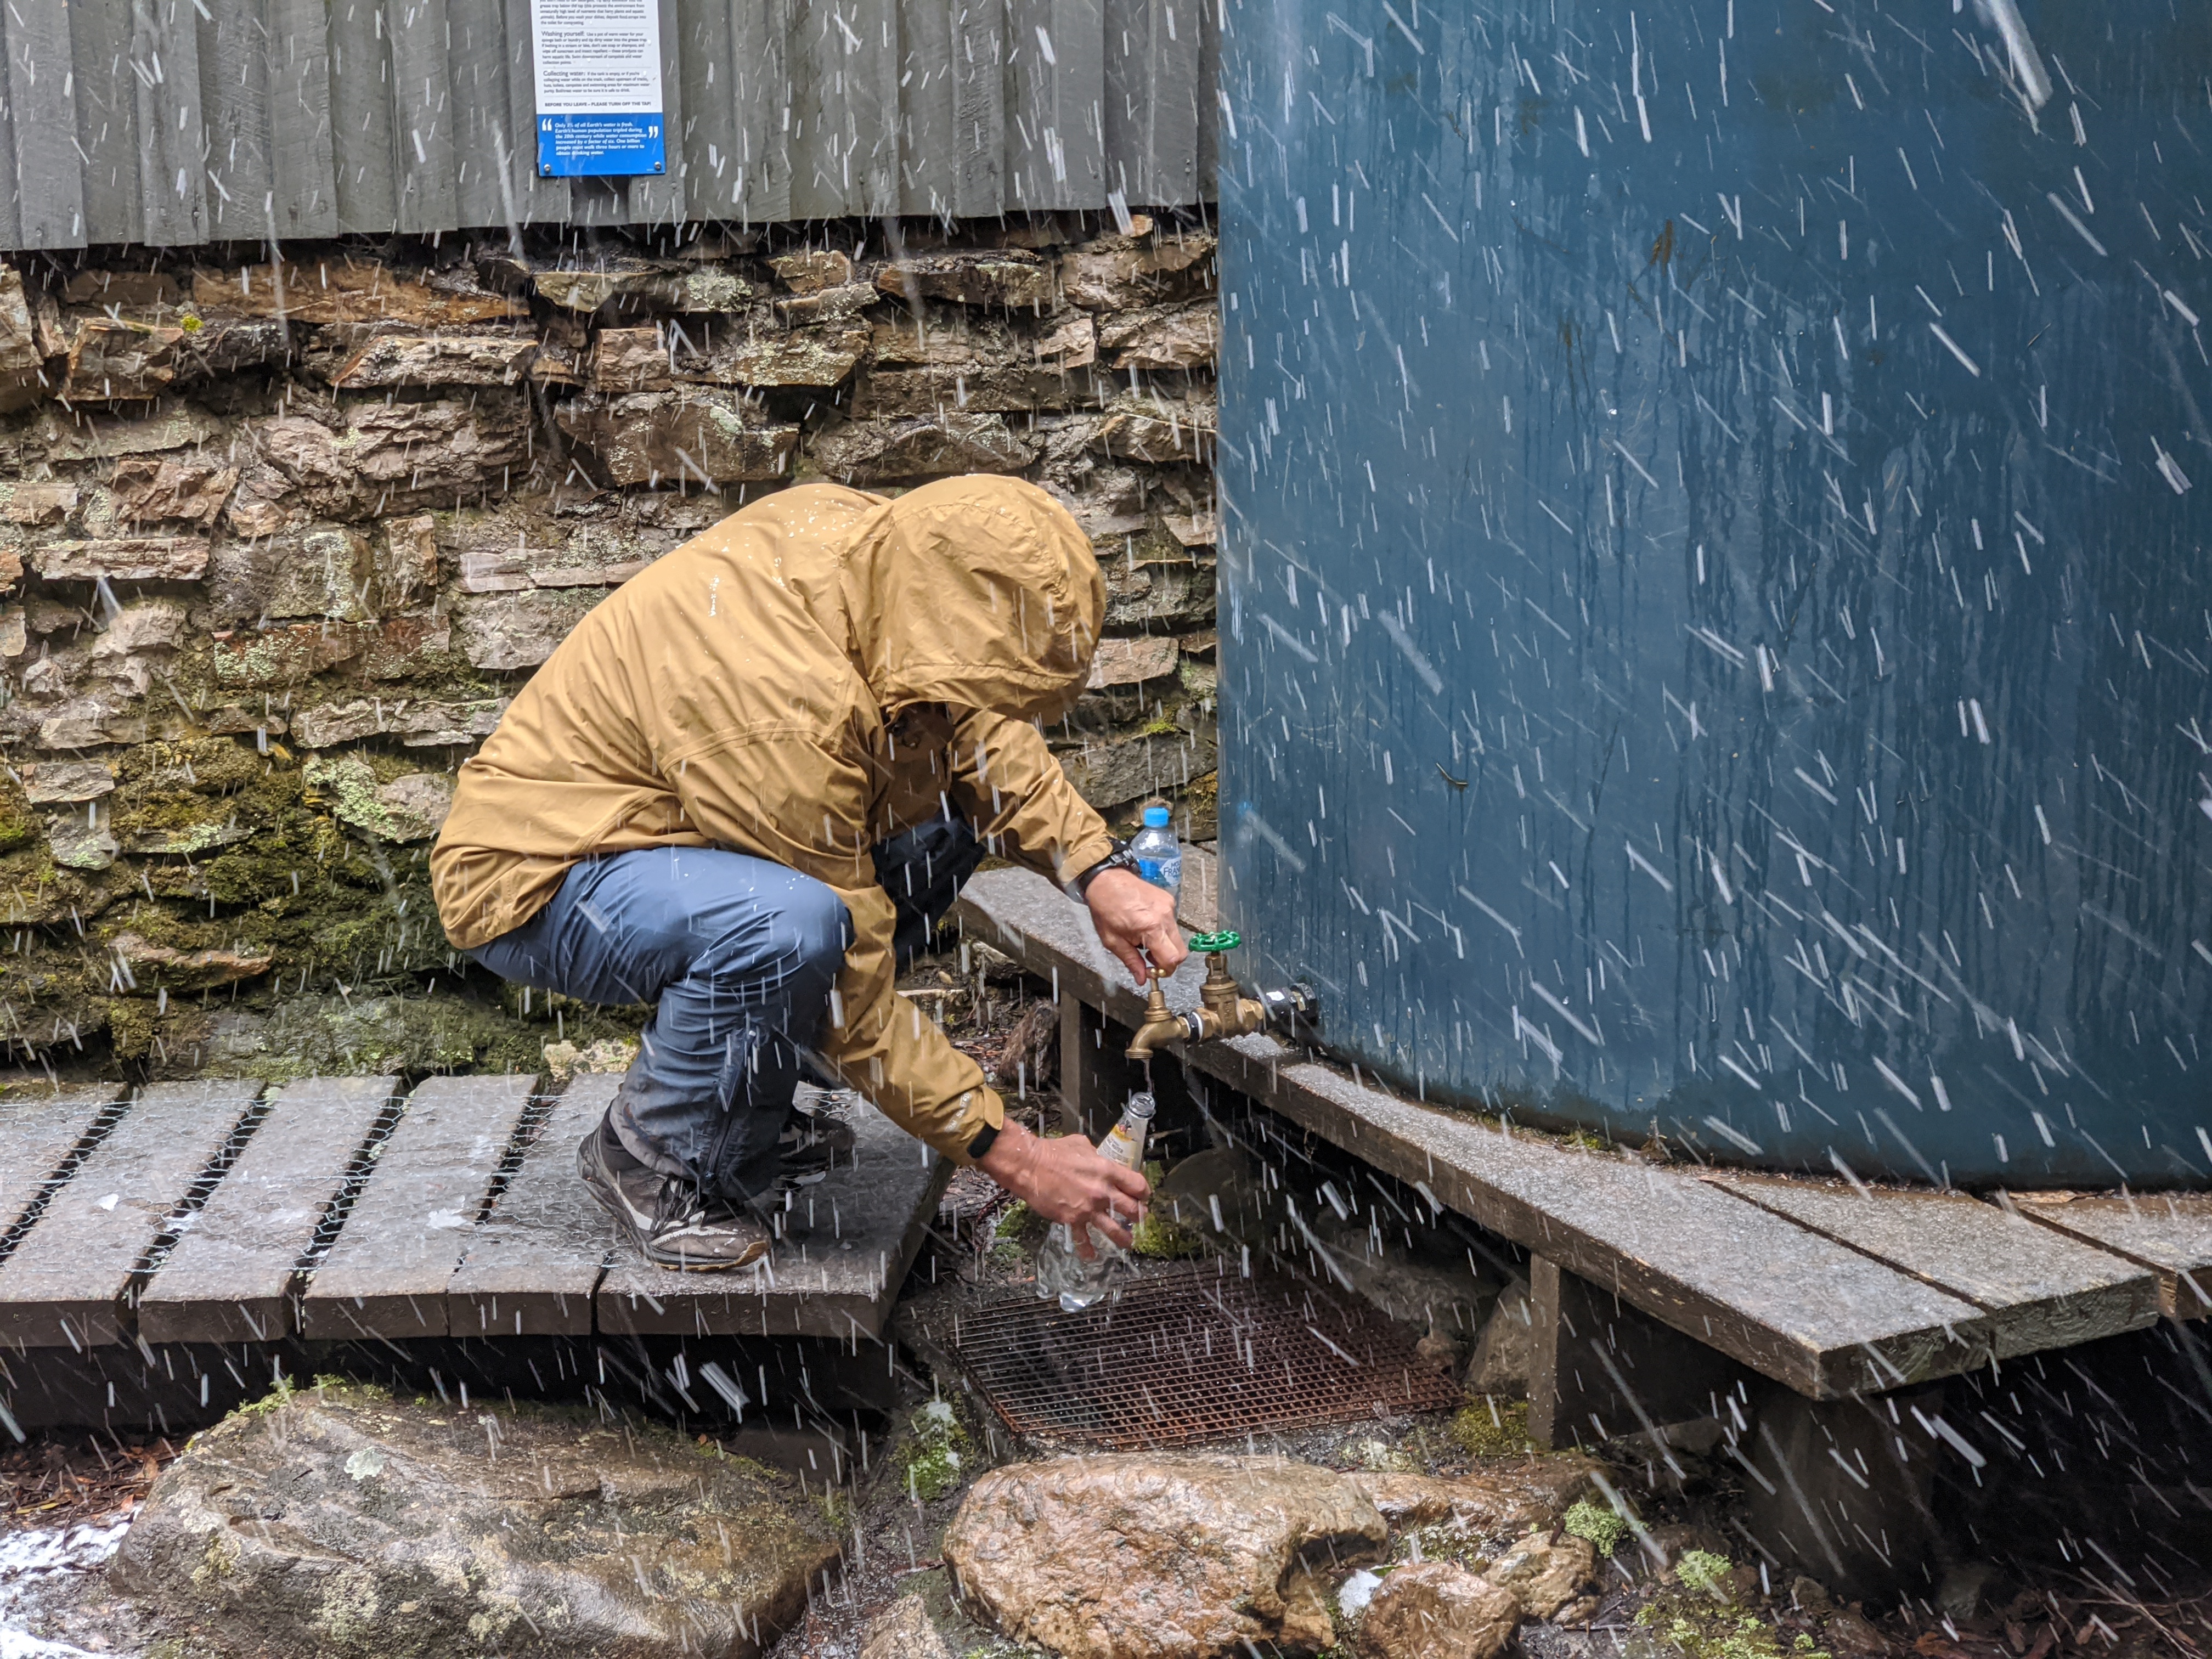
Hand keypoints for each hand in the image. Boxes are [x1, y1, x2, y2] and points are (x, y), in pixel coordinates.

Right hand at [978, 1120, 1149, 1257]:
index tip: (1143, 1196)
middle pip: (1131, 1209)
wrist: (1030, 1166)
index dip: (1144, 1192)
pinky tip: (1092, 1257)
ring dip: (1124, 1238)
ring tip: (1129, 1243)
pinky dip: (1088, 1250)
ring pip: (1114, 1229)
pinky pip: (1084, 1239)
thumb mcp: (1081, 1145)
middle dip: (1138, 1215)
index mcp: (1107, 1171)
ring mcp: (1088, 1208)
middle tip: (1139, 1218)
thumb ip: (1095, 1155)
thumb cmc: (1054, 1151)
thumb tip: (1097, 1159)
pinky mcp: (1073, 1220)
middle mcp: (1102, 1192)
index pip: (1137, 1185)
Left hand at [1084, 866, 1187, 986]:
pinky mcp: (1169, 900)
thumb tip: (1142, 978)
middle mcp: (1165, 916)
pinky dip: (1163, 930)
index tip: (1154, 971)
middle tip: (1150, 958)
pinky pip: (1172, 923)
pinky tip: (1147, 926)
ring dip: (1165, 945)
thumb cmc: (1106, 907)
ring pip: (1178, 937)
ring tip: (1145, 940)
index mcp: (1151, 927)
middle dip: (1168, 960)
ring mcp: (1169, 906)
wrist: (1107, 880)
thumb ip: (1131, 961)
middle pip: (1181, 951)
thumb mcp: (1113, 941)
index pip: (1172, 958)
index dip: (1165, 970)